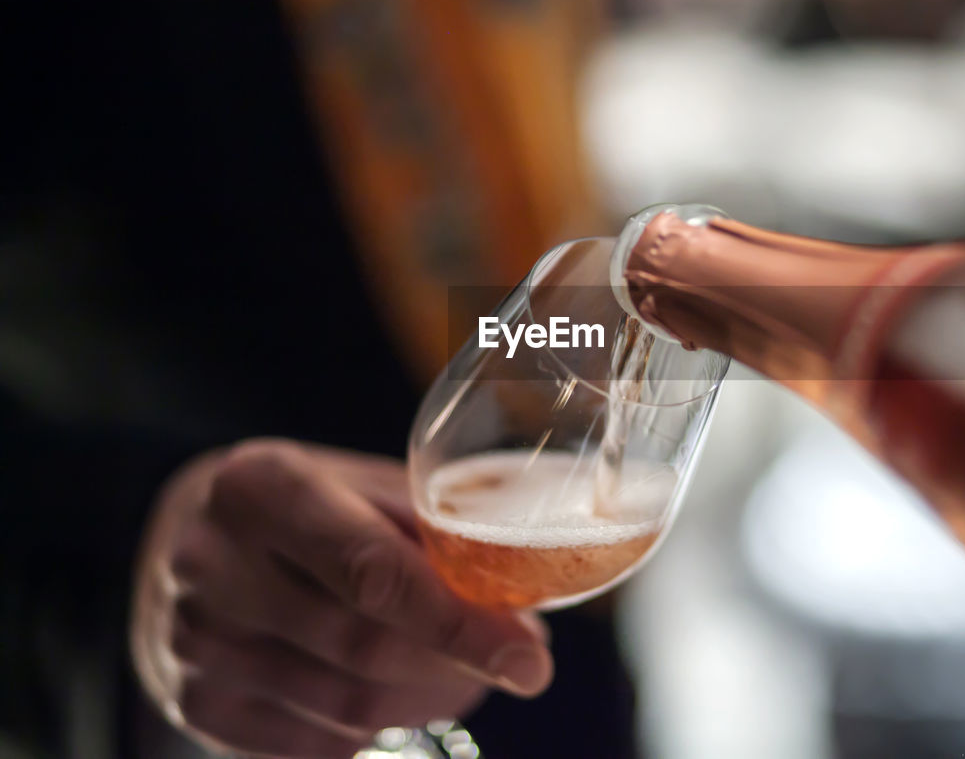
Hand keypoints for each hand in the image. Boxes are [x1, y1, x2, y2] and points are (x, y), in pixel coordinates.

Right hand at [130, 439, 552, 758]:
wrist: (184, 537)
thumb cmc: (301, 504)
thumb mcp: (357, 482)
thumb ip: (429, 526)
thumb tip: (520, 592)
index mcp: (262, 487)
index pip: (374, 571)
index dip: (460, 623)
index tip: (530, 660)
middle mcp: (212, 564)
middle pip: (364, 647)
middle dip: (458, 663)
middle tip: (514, 659)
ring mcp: (193, 642)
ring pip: (346, 707)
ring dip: (428, 700)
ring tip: (463, 673)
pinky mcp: (195, 702)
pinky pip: (315, 746)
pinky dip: (379, 729)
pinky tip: (404, 695)